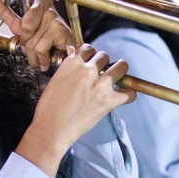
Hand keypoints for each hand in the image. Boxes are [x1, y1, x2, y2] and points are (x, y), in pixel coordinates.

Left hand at [0, 0, 72, 71]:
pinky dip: (41, 57)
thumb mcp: (21, 30)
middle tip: (33, 44)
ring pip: (30, 39)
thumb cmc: (45, 42)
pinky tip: (48, 56)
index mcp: (33, 4)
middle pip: (24, 25)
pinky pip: (39, 46)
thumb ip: (7, 15)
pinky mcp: (59, 28)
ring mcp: (53, 16)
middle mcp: (44, 6)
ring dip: (33, 53)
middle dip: (27, 41)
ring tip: (41, 53)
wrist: (65, 56)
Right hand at [17, 44, 136, 176]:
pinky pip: (129, 93)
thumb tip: (73, 51)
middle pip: (104, 56)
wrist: (53, 128)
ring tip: (118, 77)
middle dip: (103, 63)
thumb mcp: (55, 80)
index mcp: (73, 63)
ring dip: (120, 70)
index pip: (88, 49)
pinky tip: (124, 95)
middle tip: (101, 73)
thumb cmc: (49, 107)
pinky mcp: (110, 101)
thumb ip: (68, 66)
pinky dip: (129, 94)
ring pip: (121, 67)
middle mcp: (89, 70)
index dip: (90, 56)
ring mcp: (101, 85)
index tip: (90, 62)